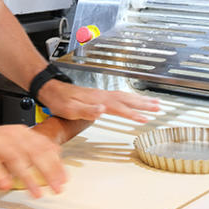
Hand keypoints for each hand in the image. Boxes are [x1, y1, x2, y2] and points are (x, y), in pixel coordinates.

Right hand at [0, 123, 66, 197]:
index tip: (64, 180)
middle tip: (57, 189)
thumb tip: (56, 153)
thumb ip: (32, 148)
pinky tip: (5, 186)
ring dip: (28, 177)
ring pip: (15, 158)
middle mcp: (10, 135)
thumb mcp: (13, 143)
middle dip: (48, 171)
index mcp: (21, 133)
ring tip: (36, 193)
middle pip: (34, 152)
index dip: (56, 163)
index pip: (44, 146)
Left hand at [37, 81, 159, 121]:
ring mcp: (101, 95)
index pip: (119, 107)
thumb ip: (86, 110)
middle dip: (143, 103)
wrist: (50, 89)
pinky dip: (130, 99)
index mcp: (97, 99)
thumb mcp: (69, 109)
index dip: (133, 113)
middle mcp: (102, 95)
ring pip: (125, 96)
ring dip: (140, 100)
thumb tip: (102, 110)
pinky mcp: (98, 96)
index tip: (145, 119)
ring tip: (153, 103)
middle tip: (159, 107)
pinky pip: (119, 97)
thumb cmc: (59, 101)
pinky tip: (133, 101)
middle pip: (127, 98)